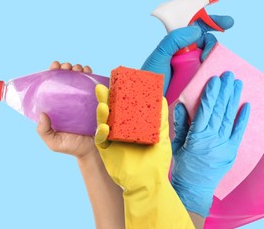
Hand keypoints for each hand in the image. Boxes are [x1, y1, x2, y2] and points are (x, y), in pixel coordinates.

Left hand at [36, 61, 95, 159]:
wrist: (93, 151)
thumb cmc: (72, 147)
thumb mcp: (54, 142)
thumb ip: (44, 131)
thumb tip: (42, 114)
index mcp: (58, 106)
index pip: (53, 85)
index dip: (52, 73)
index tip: (54, 67)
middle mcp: (71, 101)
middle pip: (67, 78)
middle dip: (67, 68)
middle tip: (68, 67)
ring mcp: (84, 100)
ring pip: (81, 79)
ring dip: (79, 69)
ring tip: (78, 69)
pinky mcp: (98, 102)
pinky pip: (96, 86)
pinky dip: (93, 76)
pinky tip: (90, 72)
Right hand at [93, 84, 192, 227]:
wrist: (149, 183)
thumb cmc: (157, 160)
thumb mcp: (161, 136)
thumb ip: (160, 118)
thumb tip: (162, 97)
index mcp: (133, 124)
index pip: (124, 105)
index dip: (119, 94)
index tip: (117, 81)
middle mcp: (121, 129)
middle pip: (111, 110)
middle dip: (106, 99)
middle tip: (102, 87)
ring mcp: (112, 139)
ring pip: (103, 122)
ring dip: (101, 113)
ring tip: (103, 104)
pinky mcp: (106, 151)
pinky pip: (101, 139)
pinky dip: (101, 132)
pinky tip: (105, 127)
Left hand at [141, 15, 233, 93]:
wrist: (149, 104)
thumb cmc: (149, 80)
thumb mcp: (159, 57)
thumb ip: (173, 40)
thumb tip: (196, 31)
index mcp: (178, 45)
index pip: (196, 28)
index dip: (211, 21)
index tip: (228, 22)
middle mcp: (188, 55)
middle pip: (207, 41)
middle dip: (214, 41)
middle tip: (219, 41)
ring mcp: (195, 69)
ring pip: (212, 58)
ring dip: (217, 57)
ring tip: (209, 64)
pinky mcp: (199, 83)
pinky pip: (212, 75)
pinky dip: (219, 73)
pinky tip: (222, 76)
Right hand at [171, 71, 249, 216]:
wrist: (194, 189)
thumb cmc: (183, 167)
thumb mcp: (176, 145)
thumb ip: (180, 124)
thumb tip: (183, 104)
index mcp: (196, 136)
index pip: (205, 110)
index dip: (211, 93)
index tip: (215, 79)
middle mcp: (212, 139)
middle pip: (220, 110)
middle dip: (225, 91)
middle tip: (229, 75)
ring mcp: (224, 145)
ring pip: (230, 117)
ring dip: (234, 99)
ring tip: (237, 83)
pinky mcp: (232, 151)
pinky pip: (239, 132)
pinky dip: (243, 118)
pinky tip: (246, 105)